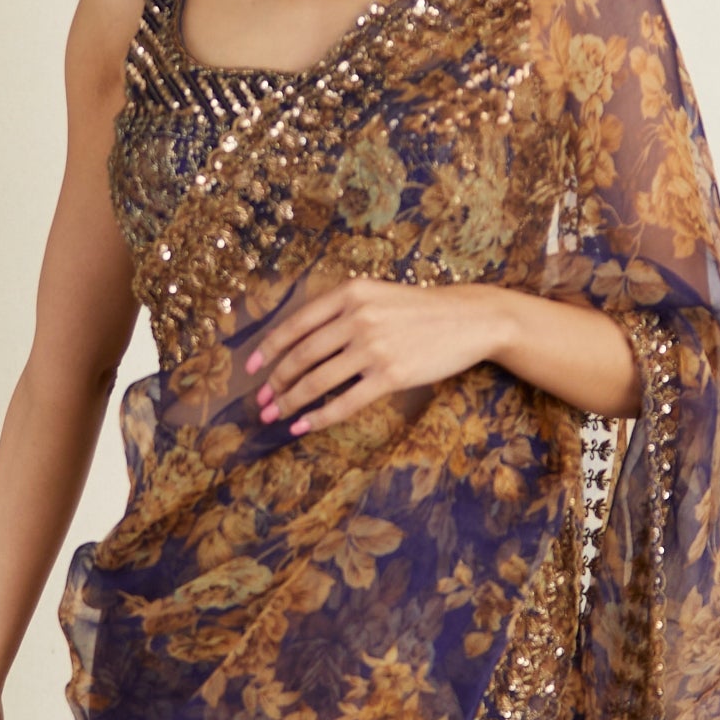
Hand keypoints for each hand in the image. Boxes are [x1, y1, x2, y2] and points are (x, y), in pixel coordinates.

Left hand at [245, 278, 512, 434]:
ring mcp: (374, 347)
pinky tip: (304, 426)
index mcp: (349, 293)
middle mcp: (357, 317)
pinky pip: (345, 402)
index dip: (268, 350)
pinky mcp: (391, 376)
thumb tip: (302, 343)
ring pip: (317, 381)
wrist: (470, 319)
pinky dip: (320, 417)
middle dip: (276, 382)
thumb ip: (343, 311)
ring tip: (277, 416)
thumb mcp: (377, 295)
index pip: (296, 325)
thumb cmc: (421, 311)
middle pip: (301, 356)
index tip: (250, 369)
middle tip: (262, 402)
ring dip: (291, 402)